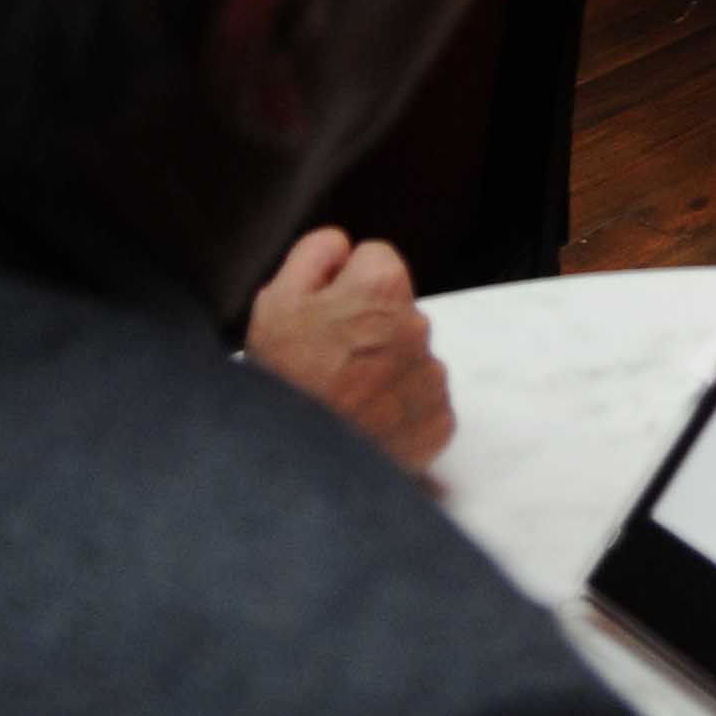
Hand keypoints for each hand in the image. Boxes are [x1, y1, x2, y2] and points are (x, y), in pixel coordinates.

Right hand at [244, 226, 453, 476]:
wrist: (295, 470)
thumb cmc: (282, 383)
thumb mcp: (276, 302)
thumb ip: (314, 254)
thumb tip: (342, 245)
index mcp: (382, 286)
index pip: (375, 260)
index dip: (344, 287)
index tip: (324, 318)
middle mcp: (418, 324)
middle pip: (395, 312)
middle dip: (368, 329)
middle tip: (328, 366)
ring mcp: (431, 376)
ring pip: (408, 357)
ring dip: (384, 371)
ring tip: (342, 402)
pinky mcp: (439, 423)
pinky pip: (421, 403)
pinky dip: (399, 413)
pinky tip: (364, 428)